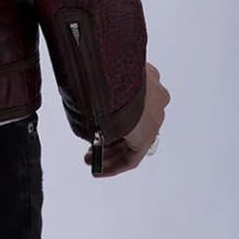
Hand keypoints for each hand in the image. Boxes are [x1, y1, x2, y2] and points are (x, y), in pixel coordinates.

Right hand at [82, 61, 169, 176]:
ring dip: (109, 151)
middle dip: (110, 134)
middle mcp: (155, 99)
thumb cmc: (110, 69)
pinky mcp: (148, 137)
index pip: (135, 100)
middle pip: (132, 122)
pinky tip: (98, 169)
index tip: (102, 117)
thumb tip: (82, 91)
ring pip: (131, 139)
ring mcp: (153, 118)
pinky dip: (114, 165)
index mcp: (149, 79)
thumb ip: (100, 83)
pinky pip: (132, 156)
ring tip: (90, 158)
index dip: (115, 111)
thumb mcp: (104, 74)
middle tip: (92, 143)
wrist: (121, 81)